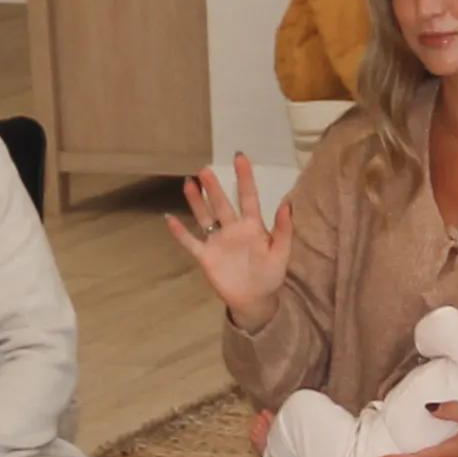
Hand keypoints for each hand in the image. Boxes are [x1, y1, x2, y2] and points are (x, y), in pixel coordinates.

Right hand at [168, 154, 294, 324]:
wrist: (255, 299)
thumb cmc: (270, 275)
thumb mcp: (281, 253)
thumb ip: (283, 230)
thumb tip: (287, 205)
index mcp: (252, 226)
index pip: (248, 197)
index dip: (244, 177)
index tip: (239, 157)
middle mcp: (232, 229)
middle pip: (222, 204)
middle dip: (214, 187)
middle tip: (205, 170)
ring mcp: (217, 241)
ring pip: (205, 217)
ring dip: (197, 202)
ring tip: (189, 183)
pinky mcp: (206, 256)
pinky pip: (191, 242)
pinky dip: (181, 232)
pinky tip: (170, 218)